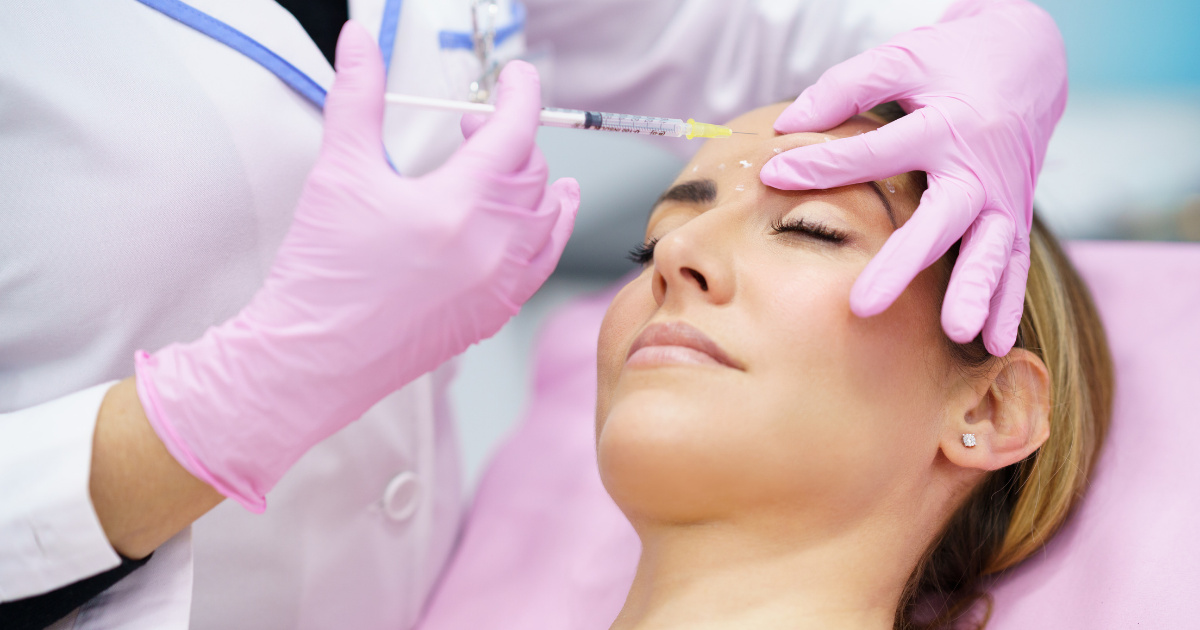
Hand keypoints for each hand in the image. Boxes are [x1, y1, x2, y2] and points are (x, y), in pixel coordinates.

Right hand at [133, 21, 577, 510]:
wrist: (311, 359)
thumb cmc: (321, 272)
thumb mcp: (338, 172)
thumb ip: (357, 97)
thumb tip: (359, 40)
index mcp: (459, 206)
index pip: (515, 131)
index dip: (521, 94)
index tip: (517, 77)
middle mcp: (492, 248)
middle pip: (530, 172)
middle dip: (509, 137)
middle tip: (471, 126)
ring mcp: (499, 286)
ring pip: (546, 219)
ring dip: (537, 183)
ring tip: (527, 166)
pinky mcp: (493, 314)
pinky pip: (541, 264)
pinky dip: (547, 233)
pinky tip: (540, 221)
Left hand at [759, 0, 1065, 355]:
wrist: (1027, 62)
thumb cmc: (951, 64)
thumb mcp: (901, 60)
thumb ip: (847, 88)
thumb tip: (787, 124)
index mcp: (944, 125)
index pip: (878, 150)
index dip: (825, 164)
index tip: (773, 176)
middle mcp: (977, 167)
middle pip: (939, 219)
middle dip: (904, 263)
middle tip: (865, 306)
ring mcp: (1002, 197)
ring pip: (990, 250)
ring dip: (975, 292)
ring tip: (956, 332)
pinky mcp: (1014, 217)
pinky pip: (1014, 265)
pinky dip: (1007, 304)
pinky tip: (992, 345)